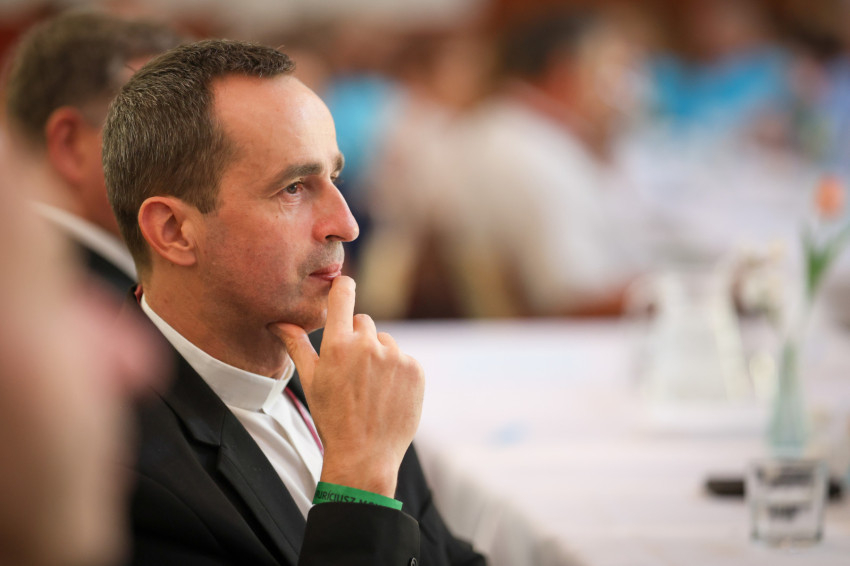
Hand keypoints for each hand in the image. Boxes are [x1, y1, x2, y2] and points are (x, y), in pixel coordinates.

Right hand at [270, 276, 423, 497]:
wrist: (365, 456)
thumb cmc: (332, 418)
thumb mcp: (310, 380)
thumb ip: (296, 345)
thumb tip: (277, 321)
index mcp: (338, 344)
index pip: (343, 293)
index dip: (343, 286)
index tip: (343, 285)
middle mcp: (368, 346)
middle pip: (363, 322)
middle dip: (356, 339)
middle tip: (350, 371)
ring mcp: (395, 357)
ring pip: (385, 342)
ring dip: (378, 356)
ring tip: (369, 388)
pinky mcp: (415, 370)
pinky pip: (404, 359)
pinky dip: (397, 372)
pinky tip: (386, 394)